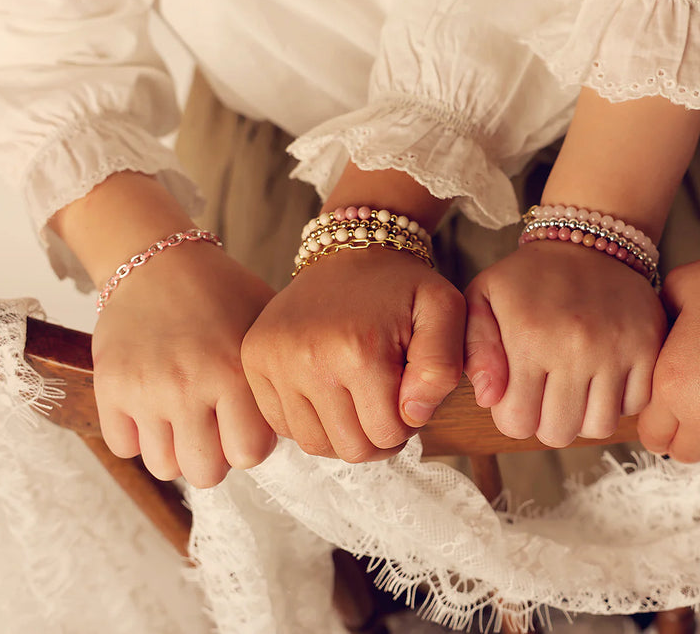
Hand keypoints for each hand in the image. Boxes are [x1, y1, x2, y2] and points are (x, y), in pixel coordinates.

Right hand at [93, 241, 276, 486]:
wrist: (159, 261)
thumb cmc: (222, 294)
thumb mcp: (265, 324)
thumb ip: (278, 376)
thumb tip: (293, 422)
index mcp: (234, 372)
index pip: (249, 455)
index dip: (250, 444)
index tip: (245, 423)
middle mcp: (188, 386)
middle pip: (205, 473)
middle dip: (214, 457)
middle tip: (213, 429)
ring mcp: (145, 389)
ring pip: (164, 466)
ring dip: (176, 449)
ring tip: (183, 419)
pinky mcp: (109, 387)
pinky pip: (123, 447)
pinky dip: (137, 436)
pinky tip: (151, 409)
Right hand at [242, 247, 464, 461]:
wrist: (350, 251)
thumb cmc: (402, 287)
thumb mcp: (445, 311)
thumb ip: (443, 367)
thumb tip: (413, 414)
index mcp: (359, 350)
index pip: (386, 434)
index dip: (407, 422)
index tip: (408, 393)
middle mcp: (308, 359)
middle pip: (350, 447)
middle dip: (377, 434)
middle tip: (386, 401)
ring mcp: (274, 361)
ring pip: (315, 444)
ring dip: (343, 433)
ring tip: (358, 400)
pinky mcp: (254, 360)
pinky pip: (283, 426)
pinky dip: (310, 421)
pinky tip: (329, 393)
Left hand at [463, 240, 665, 446]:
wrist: (587, 242)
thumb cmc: (527, 279)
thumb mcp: (482, 298)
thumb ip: (474, 349)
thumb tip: (488, 399)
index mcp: (530, 337)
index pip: (518, 423)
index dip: (513, 416)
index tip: (517, 394)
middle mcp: (576, 347)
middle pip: (559, 432)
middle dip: (545, 420)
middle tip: (545, 392)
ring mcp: (617, 349)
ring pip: (599, 427)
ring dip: (583, 415)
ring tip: (573, 387)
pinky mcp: (649, 346)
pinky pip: (635, 405)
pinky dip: (618, 400)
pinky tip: (603, 376)